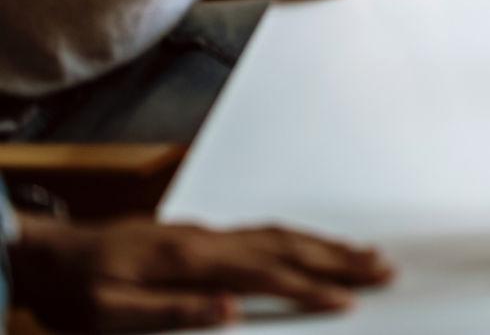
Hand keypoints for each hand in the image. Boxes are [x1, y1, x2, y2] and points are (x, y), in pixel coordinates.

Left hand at [14, 215, 391, 331]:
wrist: (48, 252)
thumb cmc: (76, 290)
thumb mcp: (110, 315)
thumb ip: (173, 312)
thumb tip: (229, 312)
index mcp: (191, 261)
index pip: (266, 277)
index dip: (311, 289)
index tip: (350, 300)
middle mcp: (208, 240)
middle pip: (287, 248)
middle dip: (339, 259)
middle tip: (385, 267)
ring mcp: (208, 233)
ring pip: (280, 235)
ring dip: (326, 244)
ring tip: (366, 252)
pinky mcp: (202, 234)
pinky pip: (264, 231)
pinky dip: (297, 236)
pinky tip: (310, 243)